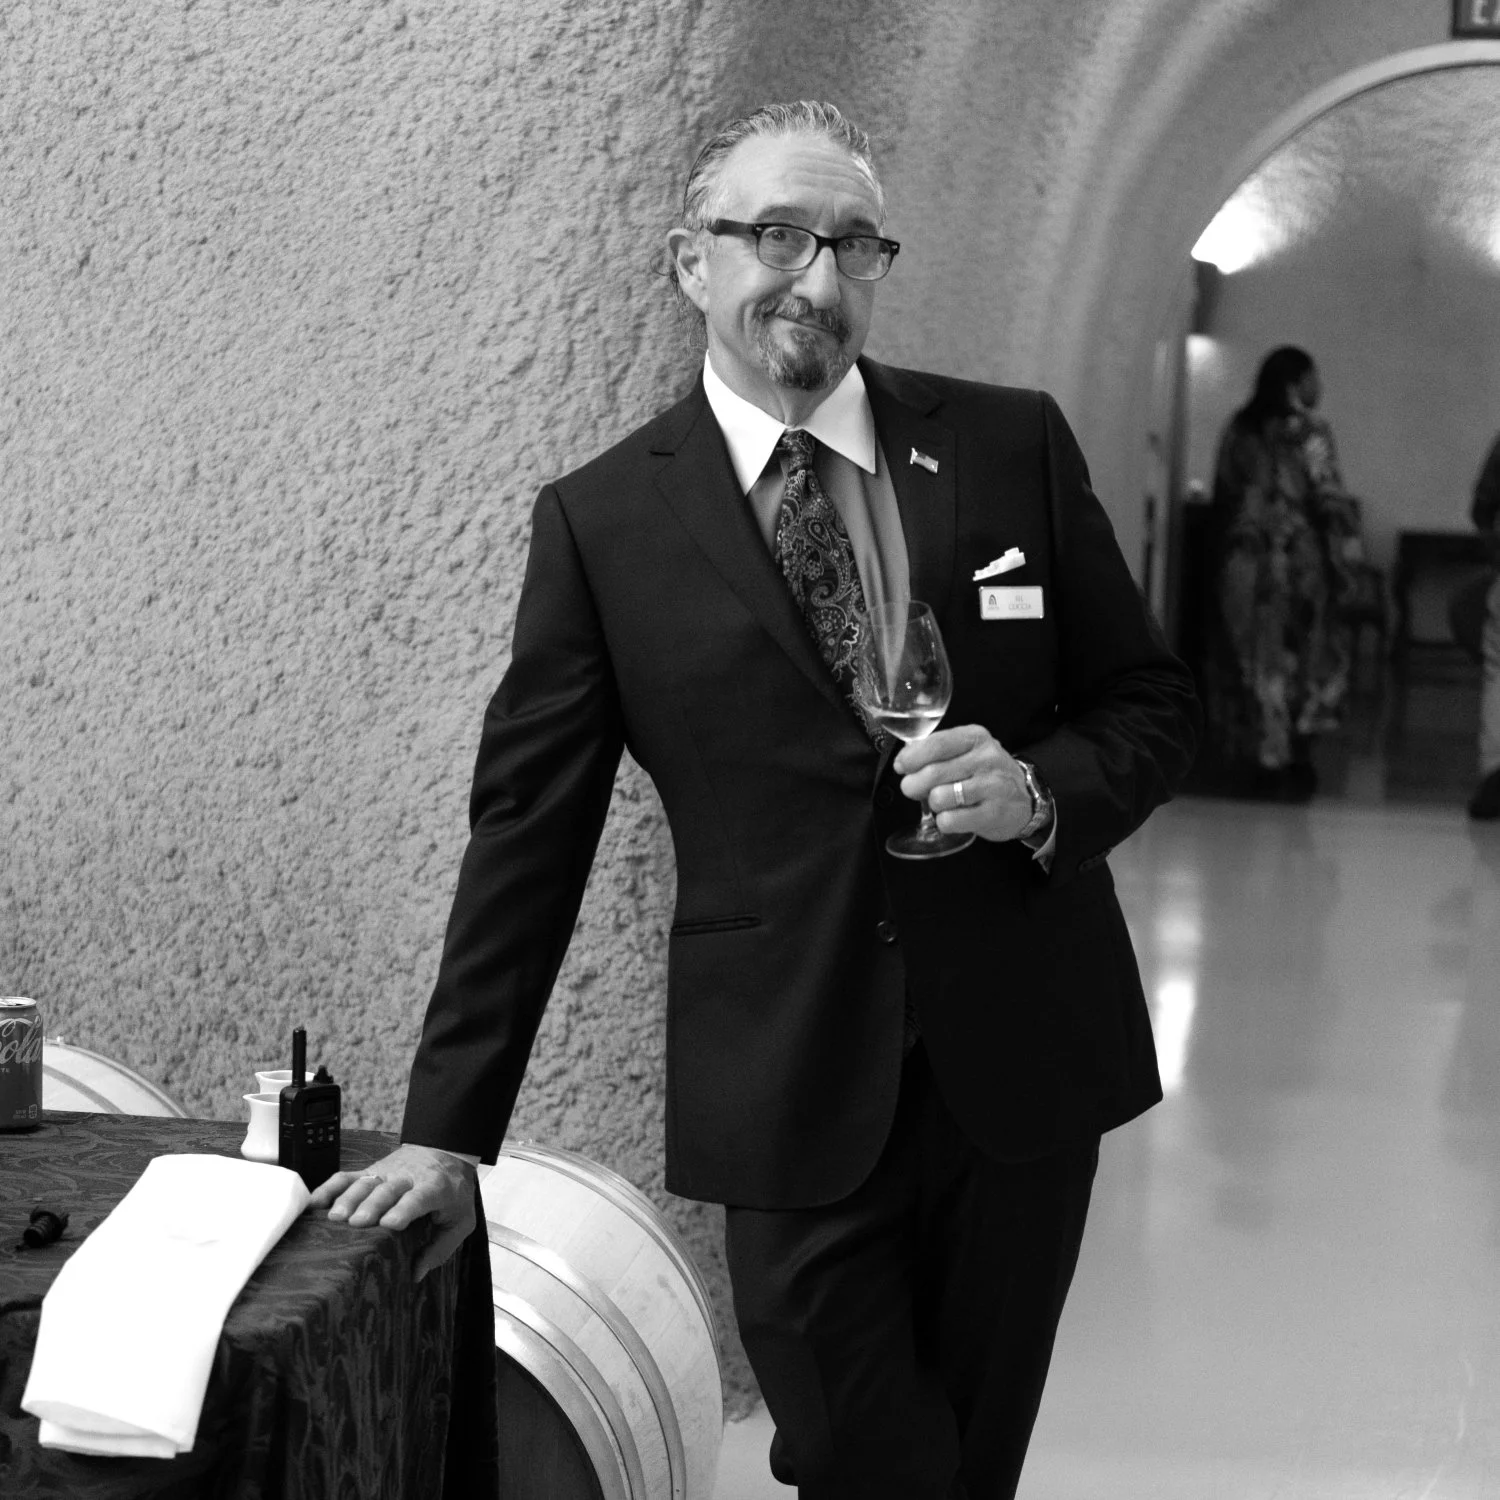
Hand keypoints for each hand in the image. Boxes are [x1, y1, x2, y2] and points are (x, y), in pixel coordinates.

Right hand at [309, 1143, 477, 1280]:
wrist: (446, 1151)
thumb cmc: (453, 1192)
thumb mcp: (461, 1220)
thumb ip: (441, 1247)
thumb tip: (416, 1274)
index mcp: (434, 1188)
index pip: (418, 1197)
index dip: (404, 1209)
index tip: (390, 1223)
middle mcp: (408, 1178)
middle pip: (388, 1189)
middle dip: (372, 1205)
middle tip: (356, 1223)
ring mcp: (386, 1172)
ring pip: (365, 1181)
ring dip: (349, 1197)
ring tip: (334, 1218)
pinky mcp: (370, 1170)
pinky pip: (347, 1175)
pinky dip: (330, 1186)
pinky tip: (315, 1203)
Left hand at [893, 724, 1035, 842]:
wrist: (1027, 799)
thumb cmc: (986, 774)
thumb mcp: (968, 751)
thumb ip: (938, 750)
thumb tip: (904, 760)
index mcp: (976, 738)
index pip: (936, 744)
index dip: (911, 757)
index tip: (901, 767)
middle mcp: (987, 759)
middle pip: (932, 773)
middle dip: (913, 785)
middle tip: (914, 790)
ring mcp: (993, 786)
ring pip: (938, 797)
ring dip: (933, 804)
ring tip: (943, 802)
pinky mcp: (994, 813)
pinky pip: (950, 820)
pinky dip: (944, 821)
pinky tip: (954, 816)